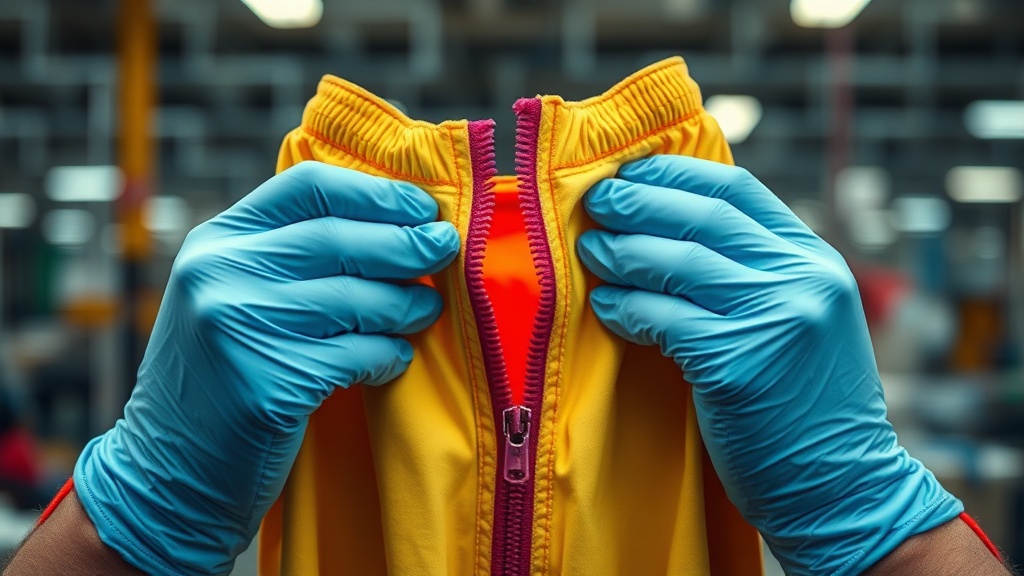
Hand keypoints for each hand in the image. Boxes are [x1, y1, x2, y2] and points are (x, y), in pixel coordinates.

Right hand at [73, 162, 459, 574]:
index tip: (421, 207)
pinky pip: (355, 355)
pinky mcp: (267, 384)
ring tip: (426, 311)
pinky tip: (394, 359)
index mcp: (216, 241)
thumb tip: (395, 224)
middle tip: (444, 249)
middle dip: (406, 243)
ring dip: (405, 305)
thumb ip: (290, 256)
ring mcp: (239, 328)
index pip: (307, 187)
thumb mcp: (232, 296)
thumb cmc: (222, 378)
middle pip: (338, 238)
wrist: (171, 472)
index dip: (376, 193)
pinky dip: (386, 355)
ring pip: (354, 298)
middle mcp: (219, 274)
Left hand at [577, 156, 962, 574]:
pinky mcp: (737, 365)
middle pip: (703, 217)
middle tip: (596, 200)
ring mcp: (773, 320)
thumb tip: (673, 227)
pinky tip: (605, 306)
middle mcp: (802, 280)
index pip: (737, 190)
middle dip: (640, 202)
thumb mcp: (800, 319)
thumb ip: (756, 271)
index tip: (631, 173)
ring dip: (623, 251)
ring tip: (589, 247)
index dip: (675, 175)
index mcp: (816, 260)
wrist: (841, 487)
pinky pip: (663, 319)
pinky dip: (627, 308)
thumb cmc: (804, 406)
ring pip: (678, 262)